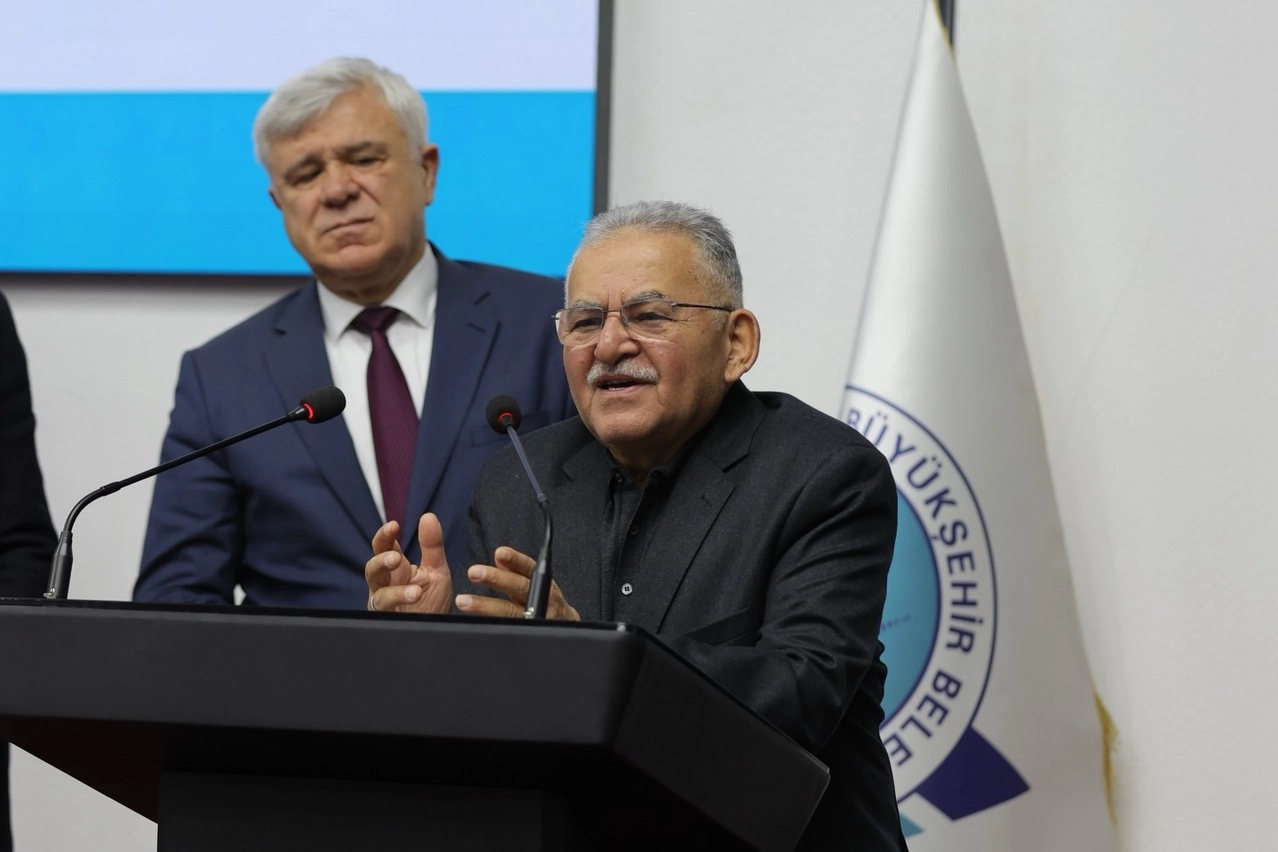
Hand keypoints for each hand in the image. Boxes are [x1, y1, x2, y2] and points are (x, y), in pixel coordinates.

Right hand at [364, 514, 453, 614]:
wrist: (439, 628)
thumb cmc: (432, 600)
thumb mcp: (437, 570)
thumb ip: (432, 546)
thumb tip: (428, 516)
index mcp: (396, 569)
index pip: (384, 547)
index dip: (385, 536)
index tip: (394, 526)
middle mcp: (386, 584)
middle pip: (372, 568)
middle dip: (381, 560)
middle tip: (395, 557)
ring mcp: (385, 603)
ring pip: (376, 592)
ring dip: (393, 589)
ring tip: (411, 584)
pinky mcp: (387, 618)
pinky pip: (386, 610)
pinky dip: (399, 600)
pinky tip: (415, 594)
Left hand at [457, 546, 579, 621]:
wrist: (565, 624)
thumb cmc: (546, 600)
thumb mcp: (535, 582)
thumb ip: (516, 571)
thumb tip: (499, 557)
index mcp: (541, 582)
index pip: (528, 568)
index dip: (515, 560)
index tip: (500, 553)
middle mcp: (541, 600)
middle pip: (520, 588)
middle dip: (497, 580)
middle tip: (474, 572)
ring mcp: (536, 619)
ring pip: (510, 613)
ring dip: (486, 607)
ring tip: (464, 601)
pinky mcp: (530, 635)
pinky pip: (508, 631)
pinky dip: (492, 628)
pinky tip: (475, 624)